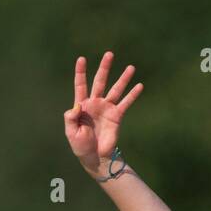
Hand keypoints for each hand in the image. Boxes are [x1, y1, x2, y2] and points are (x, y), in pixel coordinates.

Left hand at [64, 51, 143, 176]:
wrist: (95, 157)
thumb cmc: (80, 145)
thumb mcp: (71, 132)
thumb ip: (70, 118)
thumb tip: (77, 106)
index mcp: (82, 105)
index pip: (81, 85)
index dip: (81, 72)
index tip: (82, 59)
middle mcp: (95, 103)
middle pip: (100, 81)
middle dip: (104, 68)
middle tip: (109, 54)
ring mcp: (107, 108)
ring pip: (116, 90)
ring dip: (123, 79)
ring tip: (131, 67)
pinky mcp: (117, 116)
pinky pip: (126, 103)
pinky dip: (133, 95)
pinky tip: (139, 86)